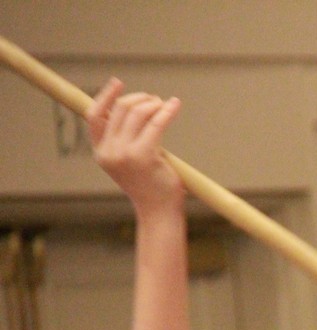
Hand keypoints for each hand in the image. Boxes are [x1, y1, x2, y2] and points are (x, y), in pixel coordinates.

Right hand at [87, 77, 183, 212]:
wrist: (159, 211)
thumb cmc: (149, 186)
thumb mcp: (128, 162)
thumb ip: (123, 140)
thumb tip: (131, 111)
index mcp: (101, 153)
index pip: (94, 116)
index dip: (105, 96)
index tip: (118, 82)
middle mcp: (109, 152)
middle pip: (119, 109)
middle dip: (139, 99)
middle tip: (155, 100)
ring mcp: (125, 154)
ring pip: (137, 113)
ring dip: (153, 104)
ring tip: (165, 105)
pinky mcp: (144, 155)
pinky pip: (156, 123)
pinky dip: (167, 111)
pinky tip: (175, 105)